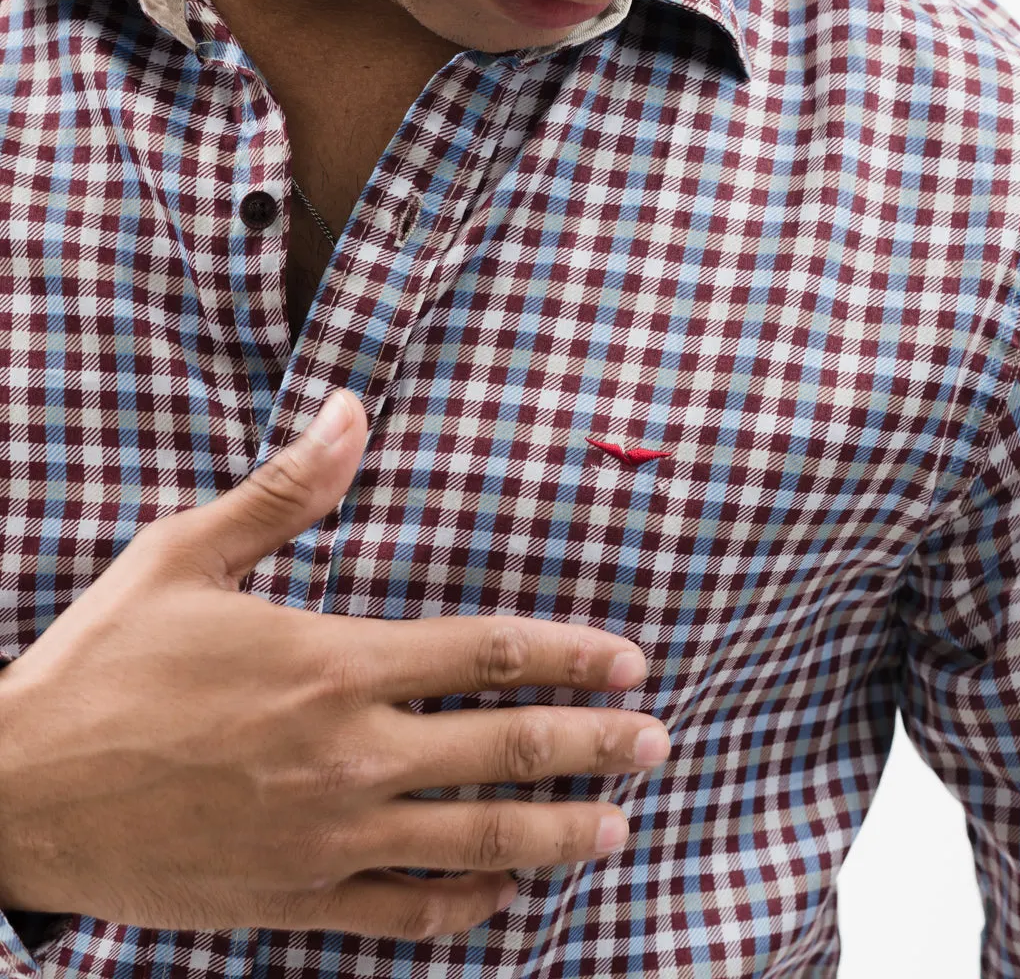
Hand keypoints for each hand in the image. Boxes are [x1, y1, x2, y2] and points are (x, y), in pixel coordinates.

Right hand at [0, 390, 667, 939]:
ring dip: (559, 834)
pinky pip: (409, 912)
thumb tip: (351, 408)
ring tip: (617, 828)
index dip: (571, 654)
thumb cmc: (104, 665)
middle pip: (507, 749)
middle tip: (656, 741)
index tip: (629, 658)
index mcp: (332, 662)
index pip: (489, 652)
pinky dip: (471, 904)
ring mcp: (328, 837)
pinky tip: (510, 893)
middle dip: (595, 745)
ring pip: (477, 842)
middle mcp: (348, 754)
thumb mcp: (184, 554)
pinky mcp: (297, 898)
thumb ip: (285, 489)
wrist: (15, 794)